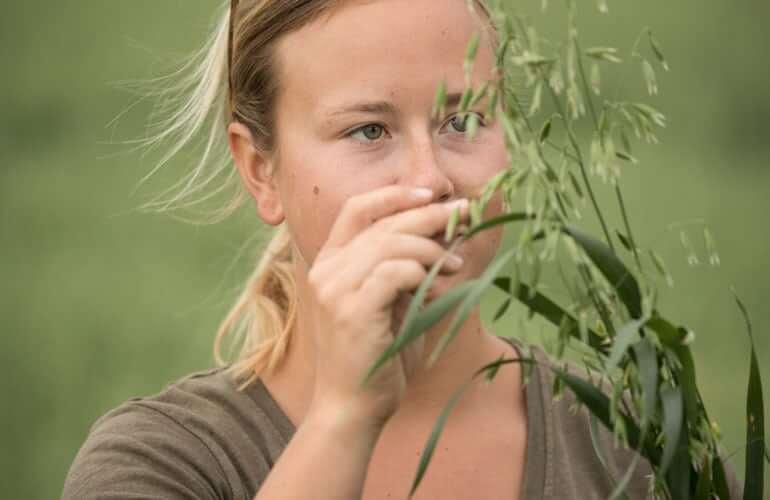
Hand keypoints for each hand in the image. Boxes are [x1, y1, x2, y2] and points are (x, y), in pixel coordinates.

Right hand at [305, 185, 468, 429]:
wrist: (353, 406)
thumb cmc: (377, 355)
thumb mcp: (391, 302)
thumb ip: (405, 268)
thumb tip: (443, 235)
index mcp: (331, 263)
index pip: (356, 209)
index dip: (393, 195)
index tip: (430, 194)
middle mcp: (327, 270)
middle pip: (382, 223)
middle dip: (428, 215)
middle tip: (463, 216)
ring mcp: (335, 289)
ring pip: (390, 243)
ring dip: (431, 247)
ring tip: (454, 263)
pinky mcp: (352, 310)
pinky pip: (394, 272)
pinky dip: (421, 270)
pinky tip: (441, 280)